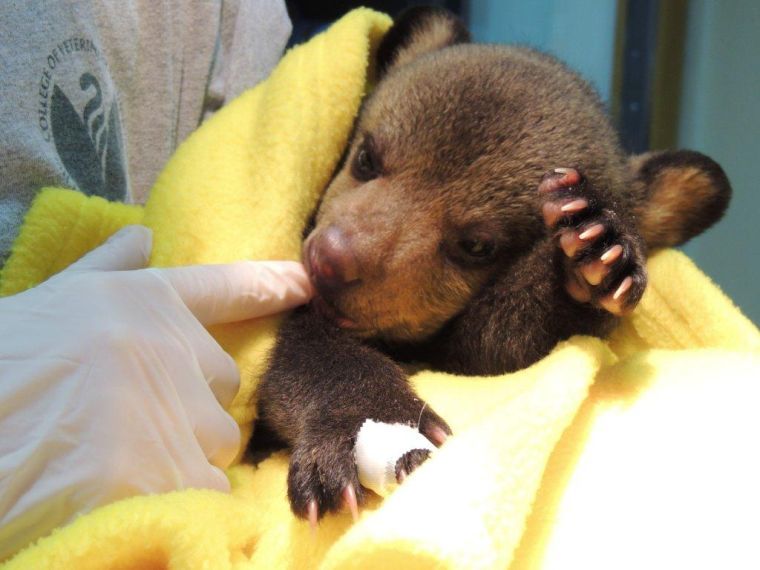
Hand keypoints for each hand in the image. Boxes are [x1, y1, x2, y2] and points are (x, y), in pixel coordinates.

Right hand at [0, 226, 311, 558]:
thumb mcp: (42, 305)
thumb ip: (100, 271)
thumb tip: (141, 236)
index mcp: (138, 302)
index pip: (221, 287)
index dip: (267, 283)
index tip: (306, 283)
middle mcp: (169, 348)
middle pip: (219, 386)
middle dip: (188, 405)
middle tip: (126, 423)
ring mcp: (172, 411)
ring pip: (212, 443)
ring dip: (179, 456)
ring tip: (115, 464)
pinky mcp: (166, 475)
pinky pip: (204, 493)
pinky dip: (178, 502)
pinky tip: (129, 498)